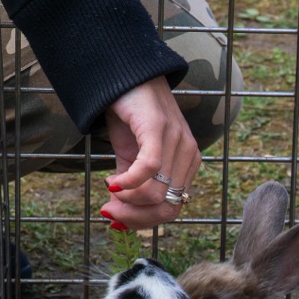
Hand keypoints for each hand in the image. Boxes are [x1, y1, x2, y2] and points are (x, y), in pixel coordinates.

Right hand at [99, 77, 200, 229]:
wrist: (126, 76)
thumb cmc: (130, 117)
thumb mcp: (131, 157)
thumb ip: (132, 184)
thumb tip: (117, 214)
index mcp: (187, 166)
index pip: (172, 210)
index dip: (144, 222)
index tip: (116, 219)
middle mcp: (189, 156)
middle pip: (167, 208)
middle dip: (135, 217)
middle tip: (109, 211)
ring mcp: (178, 142)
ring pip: (158, 193)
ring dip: (128, 200)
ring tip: (109, 191)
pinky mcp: (160, 129)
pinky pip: (148, 168)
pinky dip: (128, 183)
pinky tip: (111, 182)